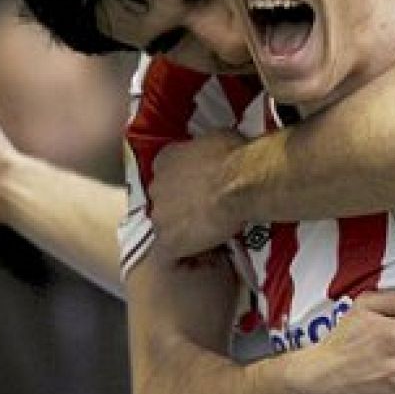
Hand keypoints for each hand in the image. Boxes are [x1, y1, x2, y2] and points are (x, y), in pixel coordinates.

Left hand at [148, 130, 245, 259]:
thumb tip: (214, 153)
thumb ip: (206, 150)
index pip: (167, 171)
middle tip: (205, 210)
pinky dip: (186, 254)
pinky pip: (172, 253)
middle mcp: (155, 186)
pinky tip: (203, 254)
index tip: (200, 187)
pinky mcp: (168, 241)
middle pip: (163, 200)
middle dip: (180, 206)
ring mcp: (159, 216)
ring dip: (182, 230)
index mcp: (165, 159)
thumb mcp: (219, 139)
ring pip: (166, 227)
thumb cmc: (234, 155)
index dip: (184, 181)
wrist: (240, 182)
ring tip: (207, 235)